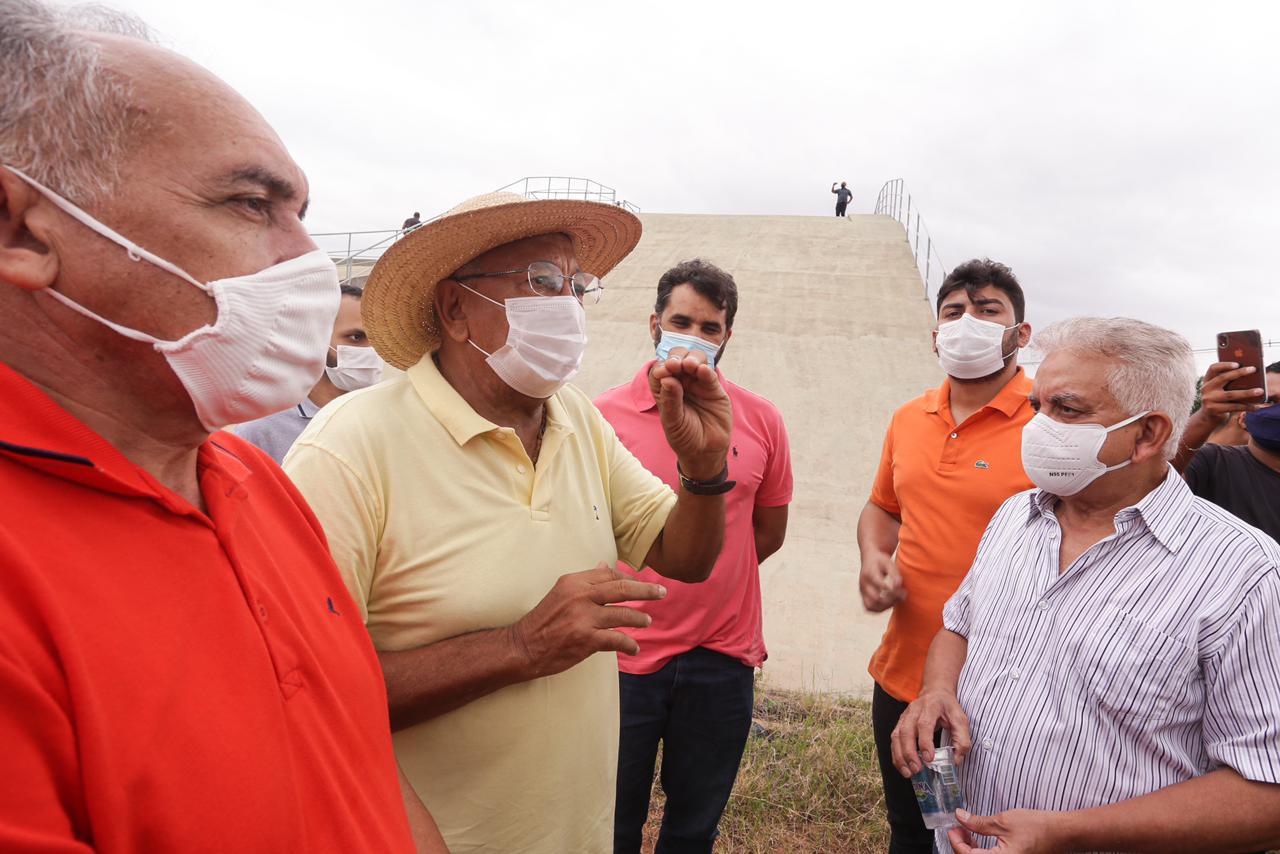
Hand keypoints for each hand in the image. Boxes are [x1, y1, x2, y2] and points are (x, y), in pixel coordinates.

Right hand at [509, 564, 665, 677]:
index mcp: (573, 582)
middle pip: (622, 588)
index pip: (609, 575)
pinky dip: (628, 644)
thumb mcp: (561, 593)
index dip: (628, 579)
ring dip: (639, 618)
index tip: (640, 583)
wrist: (524, 647)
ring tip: (647, 621)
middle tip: (661, 592)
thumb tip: (605, 566)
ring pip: (623, 614)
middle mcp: (579, 596)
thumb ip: (586, 581)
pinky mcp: (586, 639)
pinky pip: (617, 639)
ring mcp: (583, 618)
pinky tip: (633, 647)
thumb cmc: (544, 621)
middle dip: (646, 590)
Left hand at [648, 348, 731, 479]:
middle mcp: (680, 383)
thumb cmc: (684, 437)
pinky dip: (706, 370)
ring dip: (691, 359)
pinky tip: (702, 370)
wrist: (705, 451)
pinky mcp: (714, 389)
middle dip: (676, 358)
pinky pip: (710, 375)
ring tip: (689, 365)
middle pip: (677, 360)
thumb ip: (670, 400)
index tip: (663, 371)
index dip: (661, 367)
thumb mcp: (673, 421)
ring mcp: (697, 384)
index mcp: (665, 390)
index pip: (660, 371)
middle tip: (675, 365)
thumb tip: (667, 378)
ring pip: (694, 362)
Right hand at [859, 552, 904, 611]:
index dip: (892, 591)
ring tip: (895, 601)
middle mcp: (863, 583)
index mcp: (869, 573)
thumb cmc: (881, 561)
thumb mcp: (889, 563)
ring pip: (870, 606)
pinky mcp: (863, 595)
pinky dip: (879, 609)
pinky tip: (889, 603)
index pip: (880, 586)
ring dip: (885, 607)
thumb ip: (894, 573)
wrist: (869, 558)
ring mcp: (862, 591)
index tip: (903, 590)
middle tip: (902, 595)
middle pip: (875, 598)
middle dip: (891, 600)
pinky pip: (868, 607)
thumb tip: (898, 585)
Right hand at [890, 688, 971, 776]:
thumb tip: (956, 760)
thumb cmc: (947, 707)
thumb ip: (962, 739)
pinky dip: (896, 755)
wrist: (935, 692)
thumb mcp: (960, 719)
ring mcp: (904, 717)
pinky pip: (894, 740)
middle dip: (909, 753)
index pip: (924, 724)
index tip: (929, 758)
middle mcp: (913, 711)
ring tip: (908, 772)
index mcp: (930, 707)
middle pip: (906, 731)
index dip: (925, 742)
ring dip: (900, 756)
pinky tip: (903, 766)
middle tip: (917, 769)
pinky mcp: (900, 724)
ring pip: (896, 736)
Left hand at [948, 808, 1064, 852]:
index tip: (952, 829)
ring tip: (967, 831)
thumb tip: (960, 818)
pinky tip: (979, 838)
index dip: (956, 843)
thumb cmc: (1038, 828)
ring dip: (971, 848)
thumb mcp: (1003, 821)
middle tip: (958, 828)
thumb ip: (978, 823)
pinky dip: (982, 850)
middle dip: (962, 845)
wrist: (1061, 833)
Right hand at [1198, 361, 1268, 423]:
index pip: (1213, 368)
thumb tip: (1251, 377)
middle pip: (1222, 378)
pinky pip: (1233, 407)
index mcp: (1207, 380)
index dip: (1224, 365)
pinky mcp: (1213, 410)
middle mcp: (1205, 388)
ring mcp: (1208, 399)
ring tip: (1260, 391)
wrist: (1209, 417)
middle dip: (1239, 373)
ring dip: (1247, 392)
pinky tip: (1256, 406)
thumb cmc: (1221, 400)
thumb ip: (1229, 382)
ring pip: (1230, 394)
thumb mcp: (1221, 389)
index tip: (1237, 363)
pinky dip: (1246, 406)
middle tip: (1253, 369)